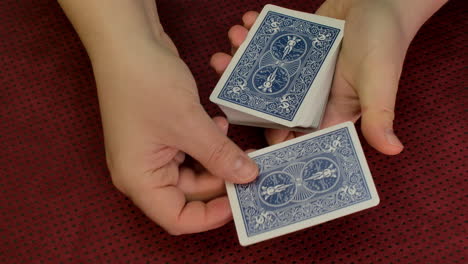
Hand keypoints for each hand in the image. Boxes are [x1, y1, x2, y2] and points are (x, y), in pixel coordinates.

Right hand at [91, 32, 257, 234]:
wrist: (127, 40)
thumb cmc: (146, 83)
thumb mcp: (189, 124)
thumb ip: (220, 155)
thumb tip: (248, 176)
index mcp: (138, 179)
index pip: (177, 218)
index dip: (210, 216)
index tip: (240, 201)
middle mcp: (142, 171)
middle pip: (188, 194)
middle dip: (221, 182)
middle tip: (251, 169)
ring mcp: (151, 151)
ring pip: (193, 170)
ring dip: (217, 160)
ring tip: (238, 144)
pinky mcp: (161, 134)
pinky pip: (190, 150)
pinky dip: (208, 143)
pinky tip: (219, 124)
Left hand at [211, 0, 442, 154]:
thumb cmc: (387, 40)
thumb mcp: (379, 81)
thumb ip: (380, 116)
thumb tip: (393, 151)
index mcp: (328, 112)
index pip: (293, 136)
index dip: (266, 135)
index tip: (237, 126)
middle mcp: (310, 95)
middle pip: (267, 102)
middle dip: (241, 88)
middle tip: (222, 65)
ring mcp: (300, 70)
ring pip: (263, 72)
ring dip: (243, 55)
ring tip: (235, 36)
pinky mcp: (296, 47)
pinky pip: (270, 44)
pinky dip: (256, 32)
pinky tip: (248, 20)